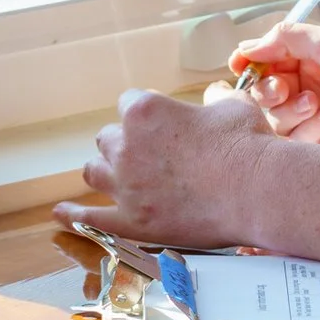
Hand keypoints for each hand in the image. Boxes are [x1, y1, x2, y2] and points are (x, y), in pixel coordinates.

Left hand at [52, 89, 270, 245]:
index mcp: (145, 111)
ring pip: (95, 172)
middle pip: (107, 139)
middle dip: (125, 143)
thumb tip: (215, 98)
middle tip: (150, 154)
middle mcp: (127, 146)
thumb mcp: (232, 106)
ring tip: (119, 176)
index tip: (162, 125)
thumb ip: (215, 101)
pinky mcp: (133, 221)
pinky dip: (74, 215)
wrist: (257, 190)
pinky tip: (62, 213)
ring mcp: (126, 186)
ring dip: (106, 171)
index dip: (147, 115)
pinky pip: (91, 219)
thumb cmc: (246, 144)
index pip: (129, 103)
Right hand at [228, 23, 319, 150]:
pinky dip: (304, 132)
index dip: (252, 64)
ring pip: (275, 121)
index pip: (268, 61)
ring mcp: (317, 121)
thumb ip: (288, 38)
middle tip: (283, 89)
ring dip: (291, 111)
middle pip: (264, 94)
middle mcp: (313, 89)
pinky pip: (292, 145)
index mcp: (315, 60)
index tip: (242, 66)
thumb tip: (250, 45)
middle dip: (269, 90)